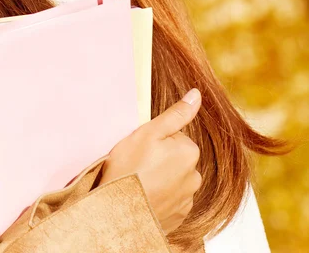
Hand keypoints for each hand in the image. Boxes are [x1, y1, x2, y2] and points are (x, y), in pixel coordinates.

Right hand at [98, 88, 201, 234]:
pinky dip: (159, 197)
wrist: (115, 213)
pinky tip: (143, 197)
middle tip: (137, 165)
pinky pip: (170, 200)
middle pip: (176, 158)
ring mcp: (186, 200)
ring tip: (138, 182)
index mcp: (189, 152)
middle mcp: (194, 177)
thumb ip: (176, 114)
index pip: (175, 137)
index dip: (155, 140)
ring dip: (160, 179)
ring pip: (173, 179)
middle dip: (160, 159)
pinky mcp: (177, 217)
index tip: (141, 148)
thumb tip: (196, 94)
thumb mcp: (149, 132)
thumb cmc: (129, 170)